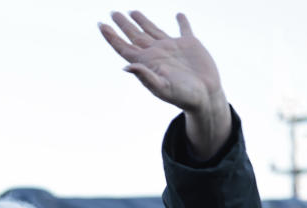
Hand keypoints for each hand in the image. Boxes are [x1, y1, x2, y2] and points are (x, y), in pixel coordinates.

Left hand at [99, 11, 230, 158]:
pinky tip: (178, 15)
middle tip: (112, 13)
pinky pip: (184, 29)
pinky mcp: (189, 44)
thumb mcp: (163, 88)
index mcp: (147, 62)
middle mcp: (157, 53)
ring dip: (142, 21)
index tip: (101, 25)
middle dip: (123, 24)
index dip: (111, 37)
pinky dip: (182, 22)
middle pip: (135, 36)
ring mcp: (172, 48)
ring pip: (153, 30)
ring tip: (133, 12)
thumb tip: (126, 66)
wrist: (206, 97)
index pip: (124, 47)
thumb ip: (145, 77)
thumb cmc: (183, 97)